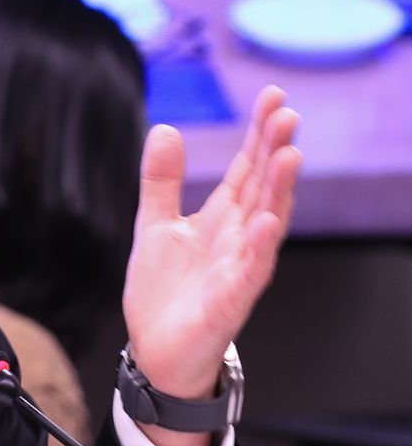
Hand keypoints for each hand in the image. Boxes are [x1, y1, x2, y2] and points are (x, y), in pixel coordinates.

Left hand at [123, 86, 300, 401]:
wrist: (154, 349)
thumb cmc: (165, 289)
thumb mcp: (155, 224)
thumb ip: (161, 180)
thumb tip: (164, 128)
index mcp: (222, 218)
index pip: (248, 168)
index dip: (259, 134)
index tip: (274, 96)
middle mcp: (238, 238)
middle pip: (263, 188)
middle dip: (275, 152)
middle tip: (287, 115)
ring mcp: (238, 269)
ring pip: (266, 225)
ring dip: (279, 192)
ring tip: (290, 157)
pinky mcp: (228, 301)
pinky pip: (249, 272)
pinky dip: (258, 248)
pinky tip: (266, 223)